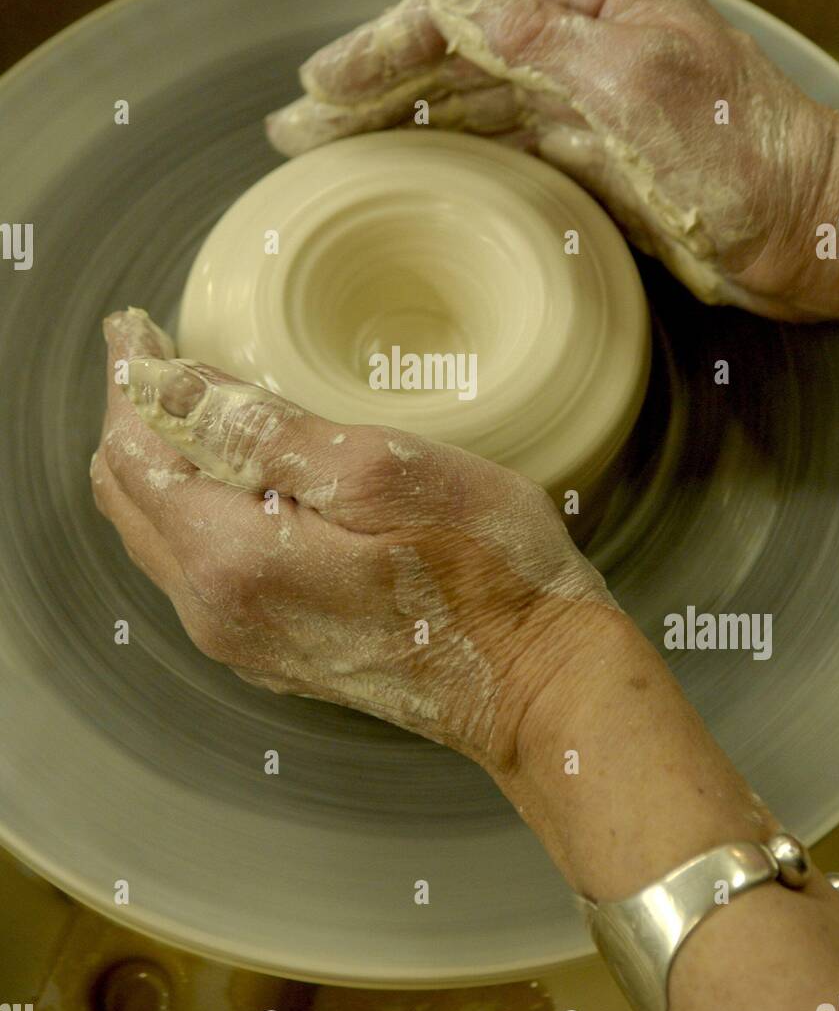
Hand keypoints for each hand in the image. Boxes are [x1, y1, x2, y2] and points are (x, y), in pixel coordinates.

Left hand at [91, 308, 618, 771]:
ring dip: (162, 464)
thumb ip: (258, 429)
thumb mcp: (375, 472)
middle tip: (152, 354)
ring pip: (160, 536)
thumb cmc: (482, 570)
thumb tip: (163, 385)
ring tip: (187, 404)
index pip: (135, 452)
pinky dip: (195, 509)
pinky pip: (199, 568)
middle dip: (134, 418)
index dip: (130, 379)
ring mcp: (243, 638)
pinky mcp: (276, 650)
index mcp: (229, 558)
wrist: (536, 686)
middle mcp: (216, 609)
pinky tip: (234, 478)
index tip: (135, 325)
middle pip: (130, 499)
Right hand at [267, 0, 838, 320]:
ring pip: (467, 104)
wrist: (802, 231)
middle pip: (456, 54)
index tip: (325, 80)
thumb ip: (542, 40)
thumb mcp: (639, 83)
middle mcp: (585, 43)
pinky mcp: (585, 159)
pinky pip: (495, 148)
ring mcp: (582, 103)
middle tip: (299, 119)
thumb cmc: (744, 155)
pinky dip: (442, 156)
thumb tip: (454, 1)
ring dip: (395, 121)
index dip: (390, 40)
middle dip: (373, 85)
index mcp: (601, 0)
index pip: (470, 8)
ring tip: (324, 145)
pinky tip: (399, 167)